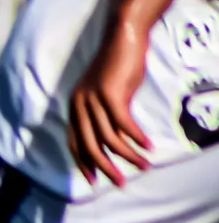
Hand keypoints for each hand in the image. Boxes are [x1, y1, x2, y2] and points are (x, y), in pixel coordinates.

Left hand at [68, 23, 153, 186]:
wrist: (122, 39)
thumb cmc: (117, 68)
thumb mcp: (108, 96)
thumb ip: (105, 117)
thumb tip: (115, 141)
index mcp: (74, 107)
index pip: (75, 143)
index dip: (83, 162)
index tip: (94, 180)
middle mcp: (79, 105)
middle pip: (90, 145)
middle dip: (104, 167)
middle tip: (120, 183)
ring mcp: (92, 99)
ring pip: (108, 137)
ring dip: (128, 155)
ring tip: (144, 166)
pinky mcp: (110, 93)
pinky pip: (123, 123)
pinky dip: (136, 138)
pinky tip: (147, 147)